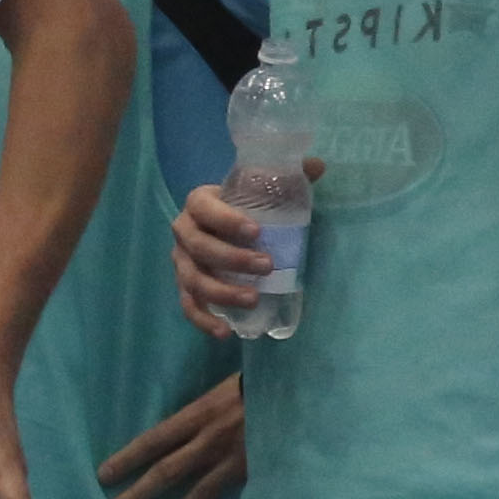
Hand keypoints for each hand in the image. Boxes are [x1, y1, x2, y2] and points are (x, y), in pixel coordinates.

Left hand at [97, 376, 248, 498]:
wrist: (299, 385)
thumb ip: (204, 408)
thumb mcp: (223, 386)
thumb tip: (183, 424)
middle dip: (140, 494)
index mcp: (199, 415)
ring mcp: (236, 460)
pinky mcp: (260, 473)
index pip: (153, 440)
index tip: (104, 475)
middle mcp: (211, 440)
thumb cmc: (260, 379)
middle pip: (167, 472)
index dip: (128, 458)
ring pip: (199, 495)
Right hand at [167, 180, 282, 336]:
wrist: (222, 226)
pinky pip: (188, 306)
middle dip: (231, 258)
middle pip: (198, 246)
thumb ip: (289, 177)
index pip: (203, 207)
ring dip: (220, 292)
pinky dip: (202, 320)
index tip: (256, 231)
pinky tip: (224, 333)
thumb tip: (316, 165)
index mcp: (199, 203)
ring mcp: (181, 262)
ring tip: (252, 300)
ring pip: (192, 279)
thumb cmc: (246, 207)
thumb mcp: (264, 190)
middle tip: (267, 266)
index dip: (225, 219)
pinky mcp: (185, 287)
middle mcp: (184, 231)